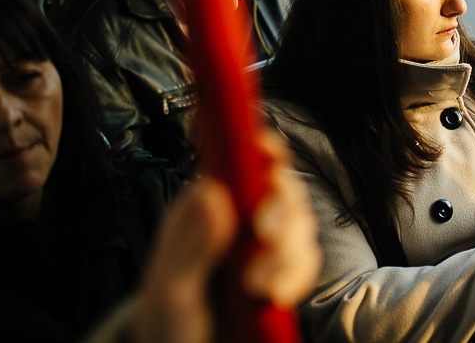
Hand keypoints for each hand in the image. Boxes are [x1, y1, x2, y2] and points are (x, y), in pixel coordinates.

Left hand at [130, 134, 320, 342]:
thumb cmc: (166, 327)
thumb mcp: (170, 292)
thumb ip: (190, 244)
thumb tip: (210, 189)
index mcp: (205, 210)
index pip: (240, 161)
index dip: (261, 149)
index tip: (267, 152)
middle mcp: (238, 220)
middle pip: (283, 188)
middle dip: (282, 211)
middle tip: (265, 237)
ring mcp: (263, 246)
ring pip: (301, 224)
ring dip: (288, 254)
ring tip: (259, 288)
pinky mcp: (282, 272)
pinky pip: (308, 259)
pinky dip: (298, 276)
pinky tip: (277, 296)